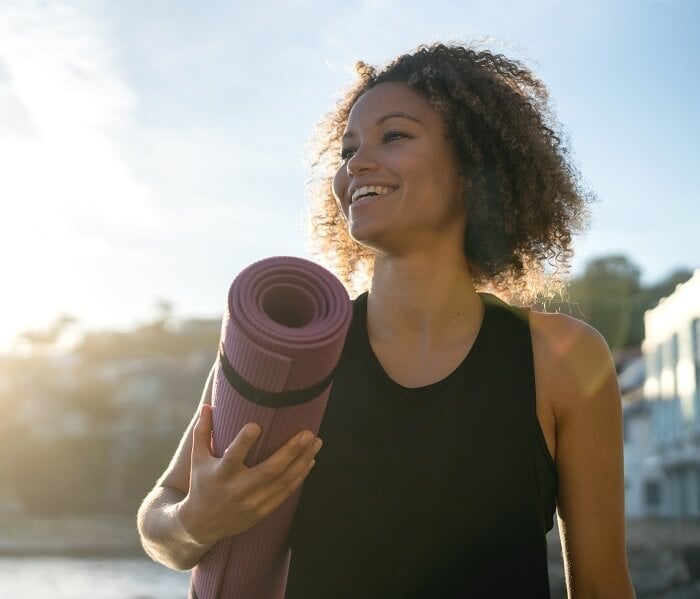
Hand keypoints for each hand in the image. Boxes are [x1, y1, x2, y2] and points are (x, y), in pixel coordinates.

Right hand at [178, 404, 321, 545]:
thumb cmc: (201, 484)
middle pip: (270, 470)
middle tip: (308, 433)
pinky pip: (286, 492)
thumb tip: (208, 405)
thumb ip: (203, 432)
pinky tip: (310, 461)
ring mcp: (253, 502)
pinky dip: (300, 476)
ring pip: (284, 481)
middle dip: (291, 451)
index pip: (233, 456)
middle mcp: (238, 489)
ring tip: (317, 442)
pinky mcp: (263, 511)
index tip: (256, 425)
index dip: (244, 442)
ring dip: (303, 461)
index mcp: (221, 474)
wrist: (202, 525)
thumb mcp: (197, 459)